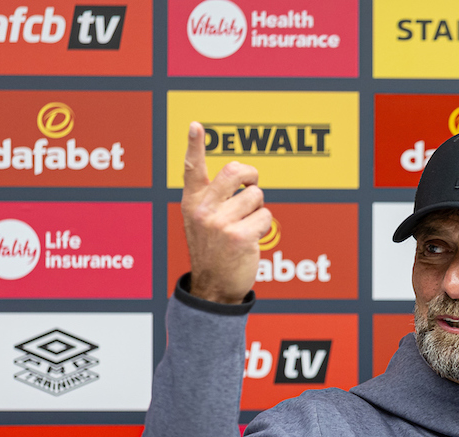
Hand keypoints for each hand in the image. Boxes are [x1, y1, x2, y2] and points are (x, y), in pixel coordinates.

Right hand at [181, 121, 271, 303]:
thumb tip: (242, 175)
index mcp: (192, 203)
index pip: (193, 169)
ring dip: (258, 209)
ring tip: (246, 227)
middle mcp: (203, 210)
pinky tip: (251, 240)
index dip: (194, 145)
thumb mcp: (201, 222)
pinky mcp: (239, 236)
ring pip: (256, 196)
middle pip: (236, 171)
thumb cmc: (213, 251)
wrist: (213, 288)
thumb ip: (213, 198)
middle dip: (251, 176)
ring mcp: (220, 223)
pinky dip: (264, 228)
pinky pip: (265, 217)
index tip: (196, 126)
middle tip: (251, 188)